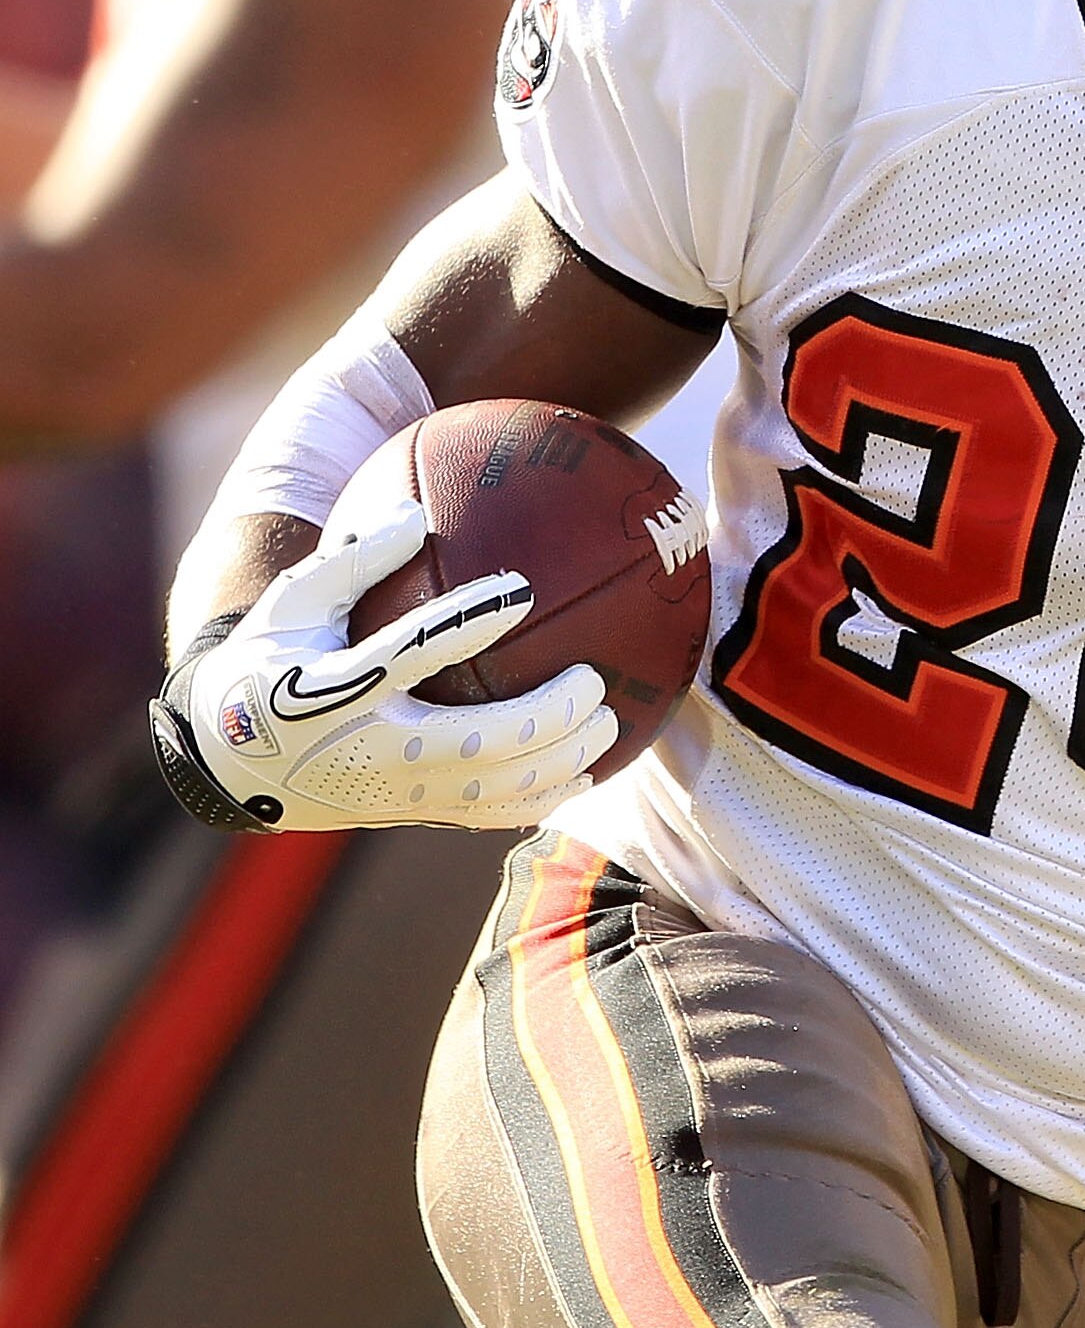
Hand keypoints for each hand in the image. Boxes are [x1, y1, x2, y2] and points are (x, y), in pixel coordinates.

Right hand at [158, 499, 614, 831]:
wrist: (231, 760)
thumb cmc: (271, 661)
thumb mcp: (292, 603)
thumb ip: (351, 558)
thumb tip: (417, 510)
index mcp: (335, 689)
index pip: (410, 652)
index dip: (468, 622)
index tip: (523, 588)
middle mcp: (367, 749)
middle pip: (473, 743)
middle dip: (543, 718)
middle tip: (594, 680)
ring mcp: (390, 792)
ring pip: (490, 791)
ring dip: (558, 764)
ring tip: (610, 730)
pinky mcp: (407, 815)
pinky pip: (483, 817)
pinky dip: (539, 800)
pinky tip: (584, 777)